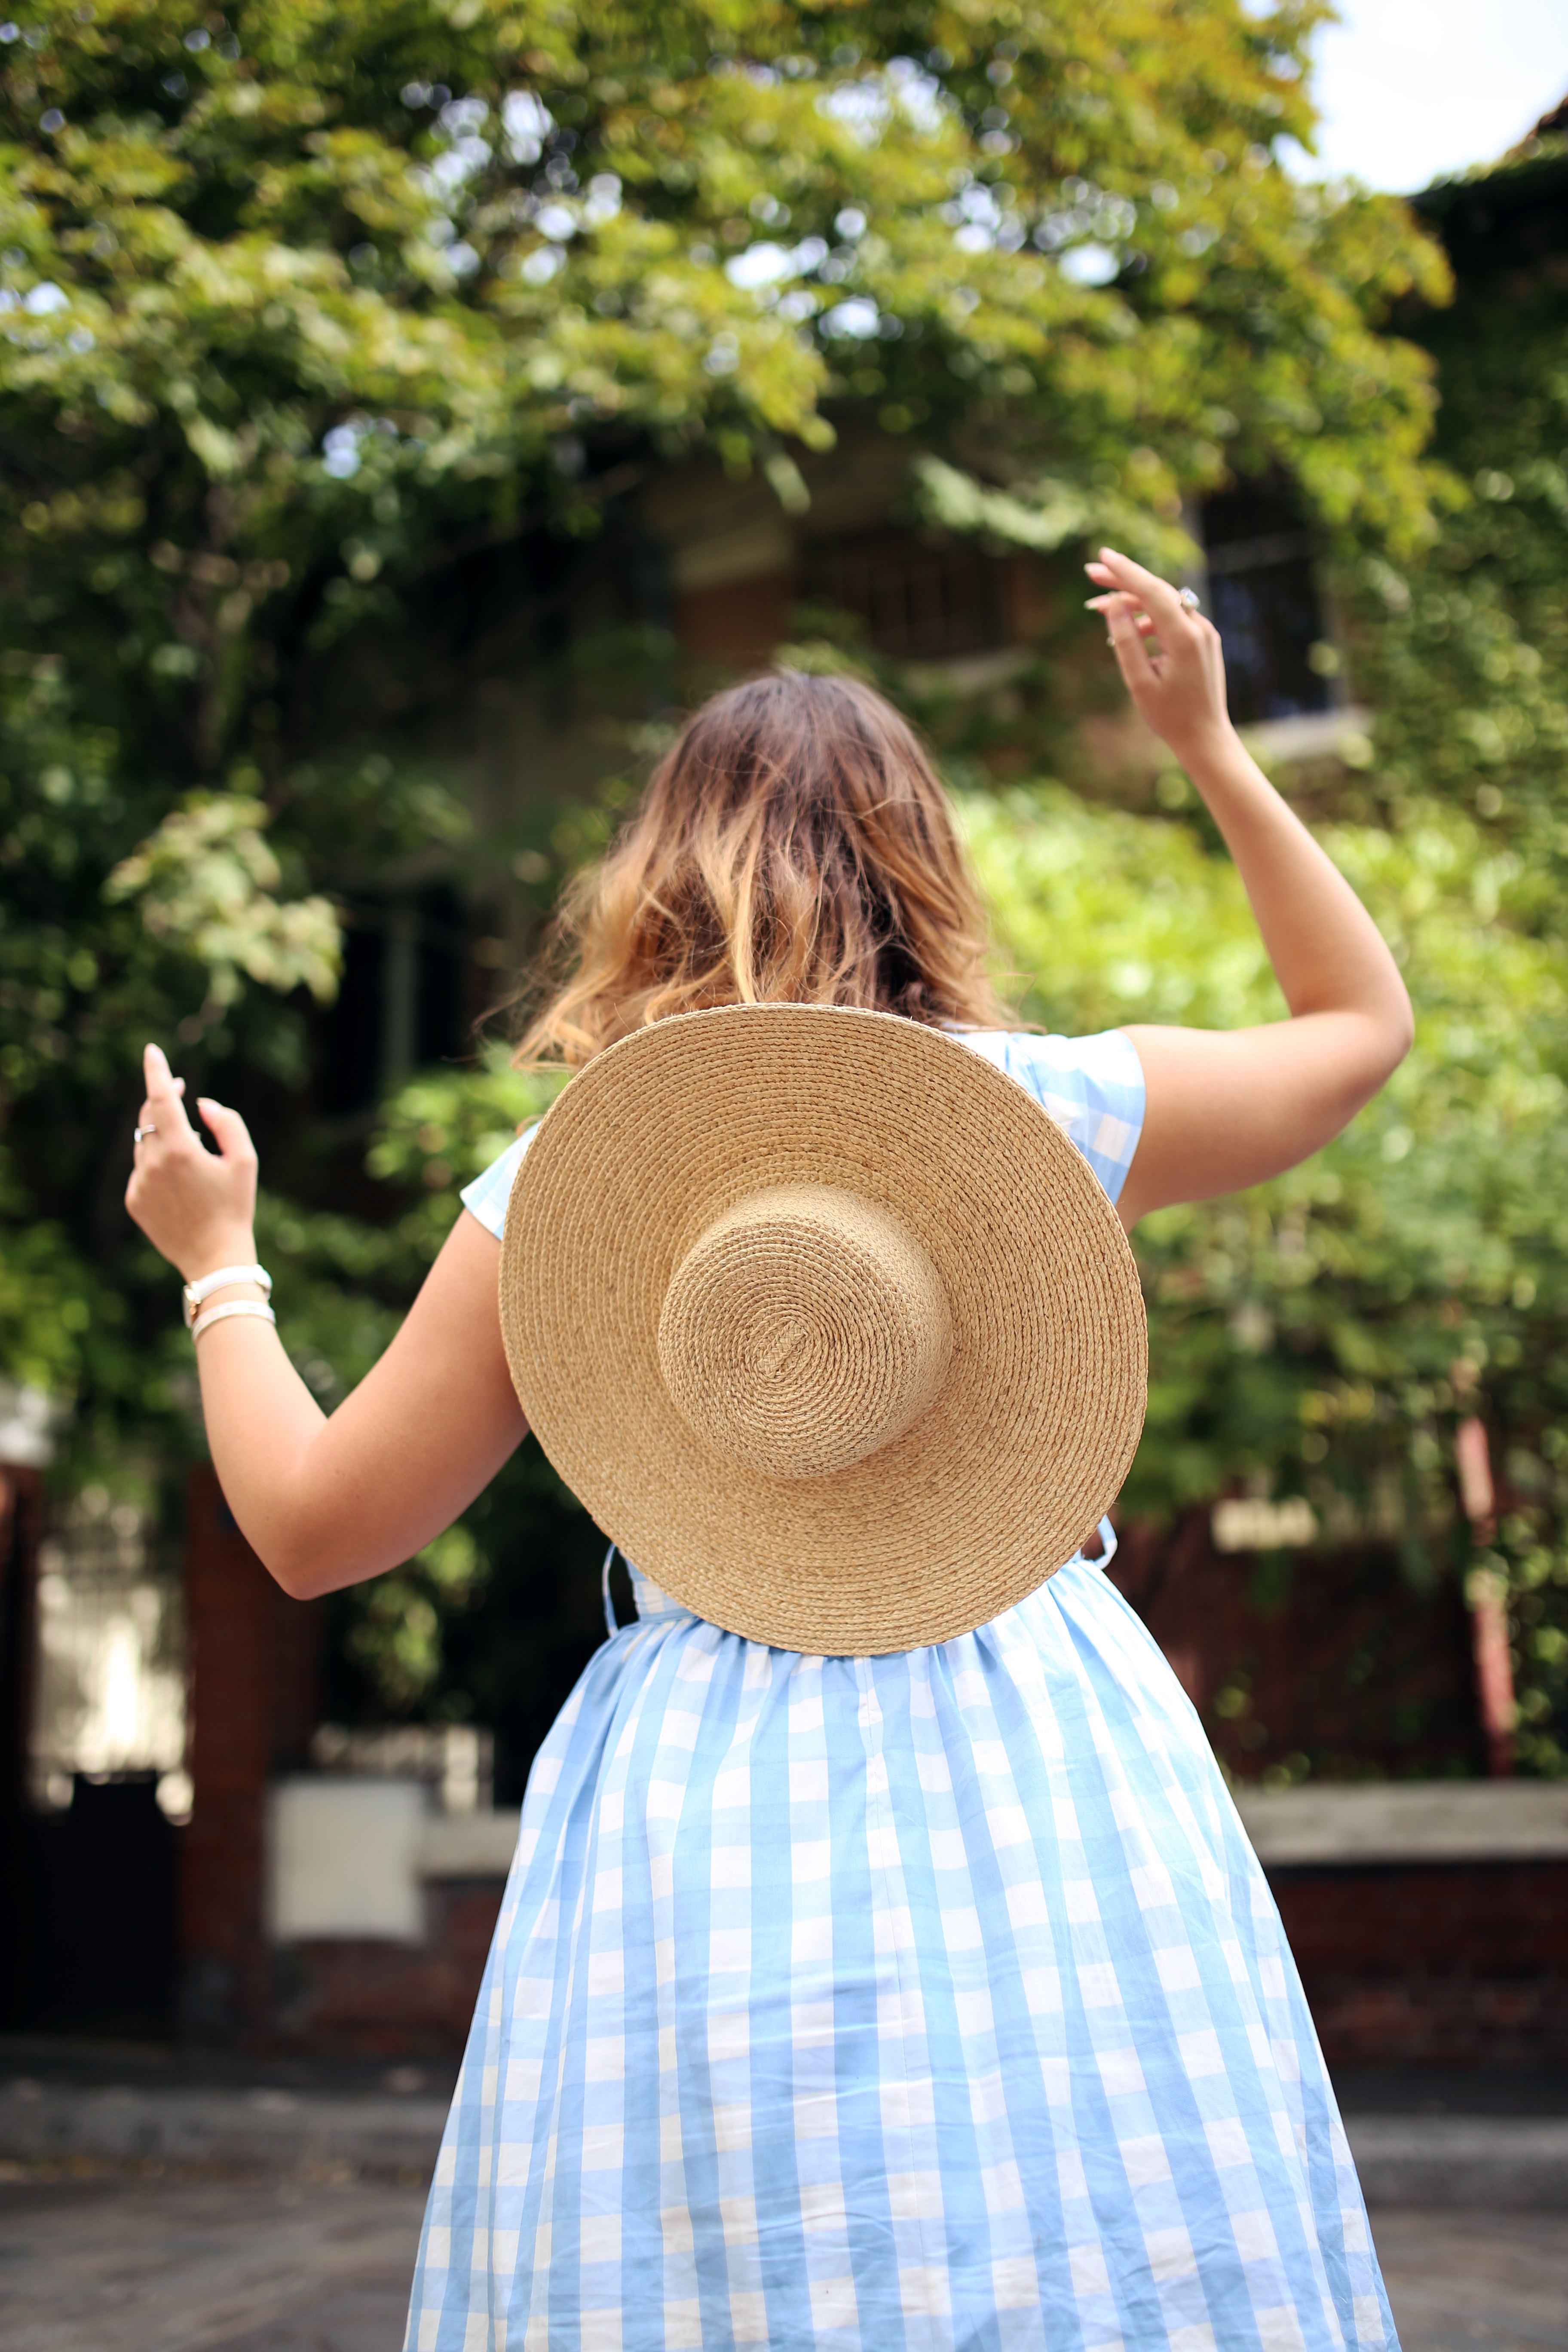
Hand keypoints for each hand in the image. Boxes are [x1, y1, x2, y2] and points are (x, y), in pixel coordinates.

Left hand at [125, 1043, 259, 1280]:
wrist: (215, 1258)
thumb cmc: (235, 1207)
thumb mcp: (245, 1161)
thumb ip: (227, 1122)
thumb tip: (201, 1104)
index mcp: (180, 1150)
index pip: (160, 1098)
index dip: (156, 1071)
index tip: (151, 1051)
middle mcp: (152, 1163)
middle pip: (149, 1116)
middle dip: (162, 1100)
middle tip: (180, 1091)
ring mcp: (139, 1183)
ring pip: (144, 1143)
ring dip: (163, 1137)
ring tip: (192, 1158)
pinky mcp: (133, 1201)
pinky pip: (141, 1170)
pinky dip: (157, 1165)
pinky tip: (180, 1185)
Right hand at [1086, 546, 1231, 762]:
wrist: (1205, 737)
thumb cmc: (1170, 716)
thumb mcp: (1139, 682)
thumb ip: (1126, 641)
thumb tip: (1113, 606)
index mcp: (1184, 638)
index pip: (1152, 592)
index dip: (1125, 572)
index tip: (1102, 557)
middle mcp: (1199, 628)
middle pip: (1158, 591)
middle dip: (1124, 580)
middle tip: (1093, 572)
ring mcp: (1204, 632)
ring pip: (1164, 604)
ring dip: (1133, 602)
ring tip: (1099, 607)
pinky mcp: (1203, 640)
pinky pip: (1172, 619)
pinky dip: (1148, 618)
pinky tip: (1128, 630)